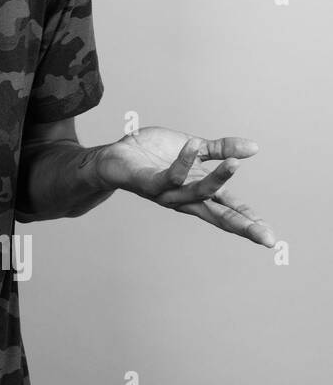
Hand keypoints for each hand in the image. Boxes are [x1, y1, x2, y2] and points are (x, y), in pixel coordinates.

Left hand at [95, 126, 274, 246]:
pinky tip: (192, 146)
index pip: (229, 209)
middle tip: (265, 237)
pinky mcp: (147, 183)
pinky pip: (168, 176)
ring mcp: (166, 193)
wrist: (114, 155)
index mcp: (198, 191)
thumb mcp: (195, 148)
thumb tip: (254, 148)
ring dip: (217, 179)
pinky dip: (182, 162)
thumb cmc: (154, 155)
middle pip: (218, 216)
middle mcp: (184, 198)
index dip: (250, 222)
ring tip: (234, 164)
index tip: (271, 238)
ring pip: (196, 192)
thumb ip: (221, 149)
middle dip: (242, 225)